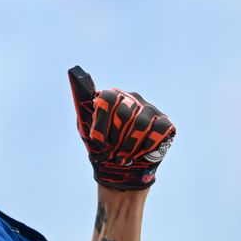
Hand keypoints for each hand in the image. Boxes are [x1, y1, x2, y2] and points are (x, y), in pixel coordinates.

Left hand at [68, 65, 174, 190]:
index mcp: (113, 96)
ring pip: (141, 124)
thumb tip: (74, 71)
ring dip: (129, 146)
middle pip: (124, 113)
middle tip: (111, 152)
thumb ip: (82, 101)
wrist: (118, 170)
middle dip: (115, 138)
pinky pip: (159, 130)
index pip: (107, 99)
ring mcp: (150, 109)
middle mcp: (133, 98)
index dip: (101, 124)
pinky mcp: (166, 122)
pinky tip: (140, 154)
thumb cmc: (100, 147)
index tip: (98, 142)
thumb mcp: (85, 127)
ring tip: (122, 158)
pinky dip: (146, 146)